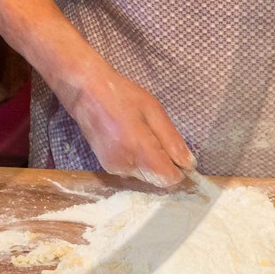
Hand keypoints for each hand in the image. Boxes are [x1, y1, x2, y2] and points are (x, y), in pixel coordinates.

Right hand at [66, 57, 193, 187]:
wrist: (86, 94)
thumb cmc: (122, 96)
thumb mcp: (154, 110)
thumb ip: (171, 140)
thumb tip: (188, 165)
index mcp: (139, 149)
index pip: (168, 179)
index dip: (179, 170)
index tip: (178, 154)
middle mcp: (126, 165)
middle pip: (157, 180)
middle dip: (164, 165)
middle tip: (157, 137)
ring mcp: (114, 168)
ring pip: (145, 177)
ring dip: (150, 163)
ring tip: (141, 136)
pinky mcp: (107, 167)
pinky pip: (133, 172)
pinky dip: (138, 162)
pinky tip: (131, 141)